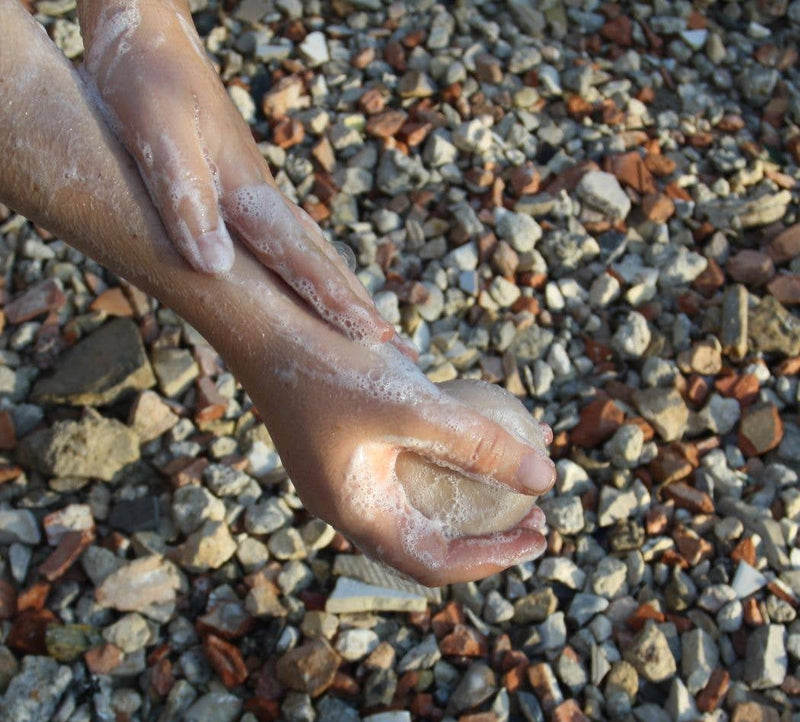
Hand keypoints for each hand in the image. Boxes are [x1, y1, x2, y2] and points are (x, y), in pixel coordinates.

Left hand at [77, 0, 401, 349]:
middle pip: (323, 259)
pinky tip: (318, 276)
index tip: (375, 334)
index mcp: (247, 191)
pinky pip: (290, 240)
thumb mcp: (157, 134)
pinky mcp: (245, 188)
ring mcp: (259, 193)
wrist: (150, 31)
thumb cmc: (145, 78)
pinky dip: (314, 268)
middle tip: (401, 348)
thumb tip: (215, 266)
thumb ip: (187, 197)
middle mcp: (263, 197)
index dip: (336, 298)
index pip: (301, 255)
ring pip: (313, 251)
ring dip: (345, 290)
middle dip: (360, 305)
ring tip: (374, 324)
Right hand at [224, 275, 555, 586]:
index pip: (434, 562)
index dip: (493, 557)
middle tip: (536, 514)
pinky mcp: (351, 445)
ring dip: (471, 494)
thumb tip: (547, 477)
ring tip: (517, 472)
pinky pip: (409, 467)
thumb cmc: (329, 368)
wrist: (265, 328)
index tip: (540, 534)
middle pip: (429, 540)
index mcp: (358, 513)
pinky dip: (447, 458)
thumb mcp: (413, 406)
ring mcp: (349, 476)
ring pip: (422, 502)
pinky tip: (475, 428)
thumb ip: (478, 444)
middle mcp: (352, 504)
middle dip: (487, 533)